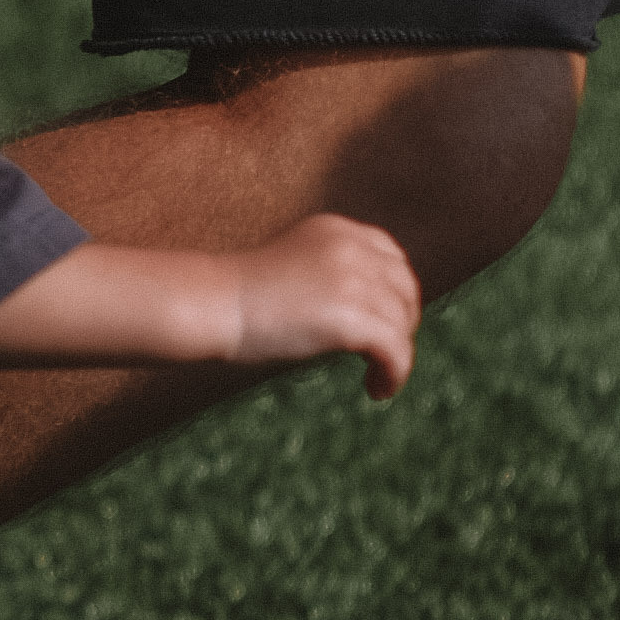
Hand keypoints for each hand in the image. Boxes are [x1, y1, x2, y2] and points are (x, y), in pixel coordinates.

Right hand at [224, 214, 420, 400]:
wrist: (214, 304)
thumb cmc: (237, 296)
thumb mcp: (292, 265)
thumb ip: (328, 272)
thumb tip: (360, 314)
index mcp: (337, 229)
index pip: (391, 256)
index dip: (395, 292)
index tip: (384, 319)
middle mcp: (353, 248)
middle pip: (405, 288)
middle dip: (401, 322)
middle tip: (382, 353)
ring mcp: (355, 281)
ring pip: (401, 325)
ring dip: (395, 355)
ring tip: (376, 379)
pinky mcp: (354, 318)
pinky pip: (396, 352)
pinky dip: (395, 375)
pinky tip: (376, 390)